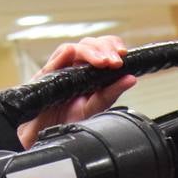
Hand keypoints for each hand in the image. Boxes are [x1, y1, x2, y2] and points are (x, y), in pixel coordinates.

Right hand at [17, 35, 137, 148]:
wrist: (46, 133)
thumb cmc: (69, 120)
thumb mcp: (95, 108)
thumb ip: (112, 93)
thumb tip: (131, 79)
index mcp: (90, 71)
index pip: (103, 48)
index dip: (113, 46)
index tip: (123, 54)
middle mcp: (75, 66)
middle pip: (90, 44)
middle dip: (104, 48)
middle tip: (114, 61)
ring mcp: (60, 69)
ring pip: (74, 49)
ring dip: (89, 51)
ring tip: (101, 62)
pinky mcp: (45, 76)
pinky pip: (53, 61)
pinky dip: (64, 55)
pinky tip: (71, 54)